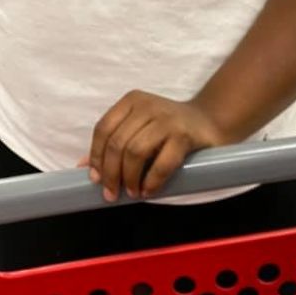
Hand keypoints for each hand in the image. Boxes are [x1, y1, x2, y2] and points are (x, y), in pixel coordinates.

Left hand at [85, 90, 223, 201]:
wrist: (210, 122)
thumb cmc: (171, 130)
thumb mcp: (140, 129)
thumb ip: (115, 144)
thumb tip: (84, 167)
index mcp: (132, 101)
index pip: (103, 129)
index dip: (96, 156)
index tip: (95, 179)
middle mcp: (147, 106)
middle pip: (117, 143)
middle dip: (111, 173)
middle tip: (112, 193)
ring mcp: (167, 120)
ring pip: (135, 152)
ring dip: (130, 178)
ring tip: (132, 192)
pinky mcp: (184, 136)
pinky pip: (162, 163)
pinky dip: (152, 181)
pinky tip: (148, 190)